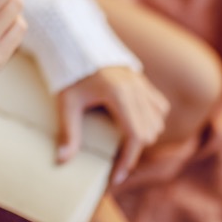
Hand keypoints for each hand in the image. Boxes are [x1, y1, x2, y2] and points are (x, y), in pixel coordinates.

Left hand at [56, 66, 169, 184]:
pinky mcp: (143, 80)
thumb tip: (62, 160)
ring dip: (145, 135)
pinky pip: (160, 106)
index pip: (135, 136)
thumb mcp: (66, 102)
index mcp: (120, 94)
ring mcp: (142, 83)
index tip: (116, 178)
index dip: (128, 161)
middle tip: (114, 163)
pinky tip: (133, 124)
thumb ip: (68, 131)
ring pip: (158, 121)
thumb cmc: (70, 73)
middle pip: (149, 132)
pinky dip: (152, 119)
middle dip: (133, 151)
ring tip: (122, 144)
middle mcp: (136, 89)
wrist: (76, 43)